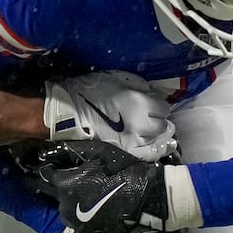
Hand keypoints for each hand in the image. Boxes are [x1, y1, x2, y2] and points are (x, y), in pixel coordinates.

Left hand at [14, 139, 183, 232]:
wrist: (154, 202)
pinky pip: (80, 224)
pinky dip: (83, 216)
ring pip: (66, 210)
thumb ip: (71, 151)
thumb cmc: (126, 172)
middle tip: (58, 179)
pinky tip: (96, 209)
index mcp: (66, 186)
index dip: (43, 168)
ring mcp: (78, 226)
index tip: (39, 164)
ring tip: (85, 195)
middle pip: (52, 195)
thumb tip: (49, 150)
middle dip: (52, 187)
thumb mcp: (99, 153)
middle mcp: (66, 208)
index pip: (44, 175)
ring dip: (69, 202)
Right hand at [43, 70, 176, 161]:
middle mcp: (141, 124)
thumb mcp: (116, 78)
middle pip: (162, 124)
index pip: (163, 107)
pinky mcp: (126, 152)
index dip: (157, 104)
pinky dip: (158, 150)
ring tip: (154, 130)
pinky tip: (162, 146)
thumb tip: (151, 93)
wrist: (69, 113)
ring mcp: (135, 141)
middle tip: (150, 116)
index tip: (151, 103)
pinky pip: (149, 154)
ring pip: (157, 139)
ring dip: (158, 134)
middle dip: (158, 119)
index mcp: (139, 103)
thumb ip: (138, 84)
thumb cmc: (91, 92)